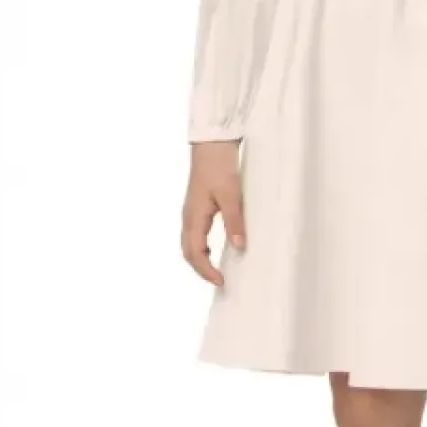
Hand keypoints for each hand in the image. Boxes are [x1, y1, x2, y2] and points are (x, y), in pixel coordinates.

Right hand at [181, 140, 245, 286]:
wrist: (211, 144)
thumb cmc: (219, 167)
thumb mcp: (231, 195)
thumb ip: (234, 221)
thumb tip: (238, 247)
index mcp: (194, 217)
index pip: (195, 253)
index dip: (206, 270)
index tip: (221, 281)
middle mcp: (188, 217)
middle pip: (188, 252)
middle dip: (201, 269)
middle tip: (219, 280)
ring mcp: (190, 212)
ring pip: (189, 243)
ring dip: (200, 259)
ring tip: (217, 269)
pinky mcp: (196, 206)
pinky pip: (194, 234)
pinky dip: (201, 247)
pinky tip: (214, 248)